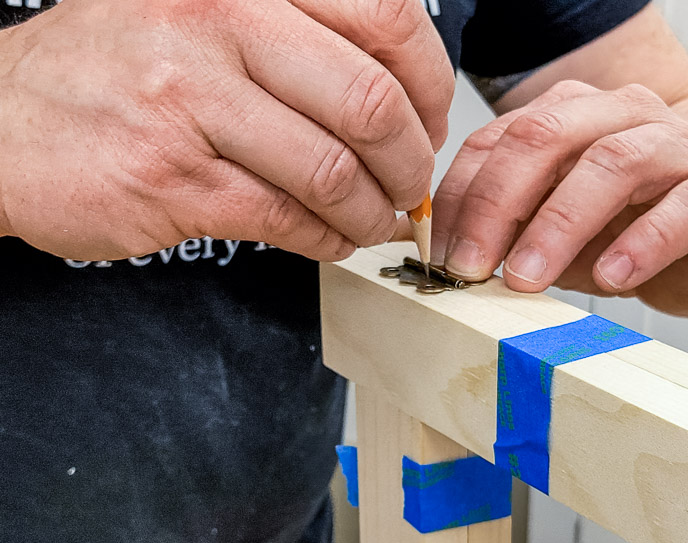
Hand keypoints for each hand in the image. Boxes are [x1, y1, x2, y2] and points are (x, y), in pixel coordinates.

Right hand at [0, 0, 452, 261]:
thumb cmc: (119, 66)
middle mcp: (218, 23)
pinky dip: (329, 238)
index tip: (432, 118)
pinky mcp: (170, 178)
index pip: (386, 18)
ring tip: (377, 219)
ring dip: (374, 211)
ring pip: (333, 172)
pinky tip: (333, 238)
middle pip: (371, 103)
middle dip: (412, 161)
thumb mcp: (207, 12)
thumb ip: (302, 38)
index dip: (430, 82)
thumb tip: (406, 98)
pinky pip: (287, 218)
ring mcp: (189, 101)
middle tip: (412, 183)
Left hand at [432, 81, 687, 316]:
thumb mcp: (559, 228)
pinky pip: (685, 207)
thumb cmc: (636, 221)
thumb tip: (460, 261)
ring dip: (560, 224)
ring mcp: (677, 148)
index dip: (463, 196)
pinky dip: (643, 244)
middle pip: (548, 137)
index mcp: (572, 114)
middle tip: (474, 265)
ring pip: (613, 163)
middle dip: (498, 204)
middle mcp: (623, 116)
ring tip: (529, 277)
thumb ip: (515, 232)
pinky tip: (613, 275)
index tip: (442, 251)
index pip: (500, 139)